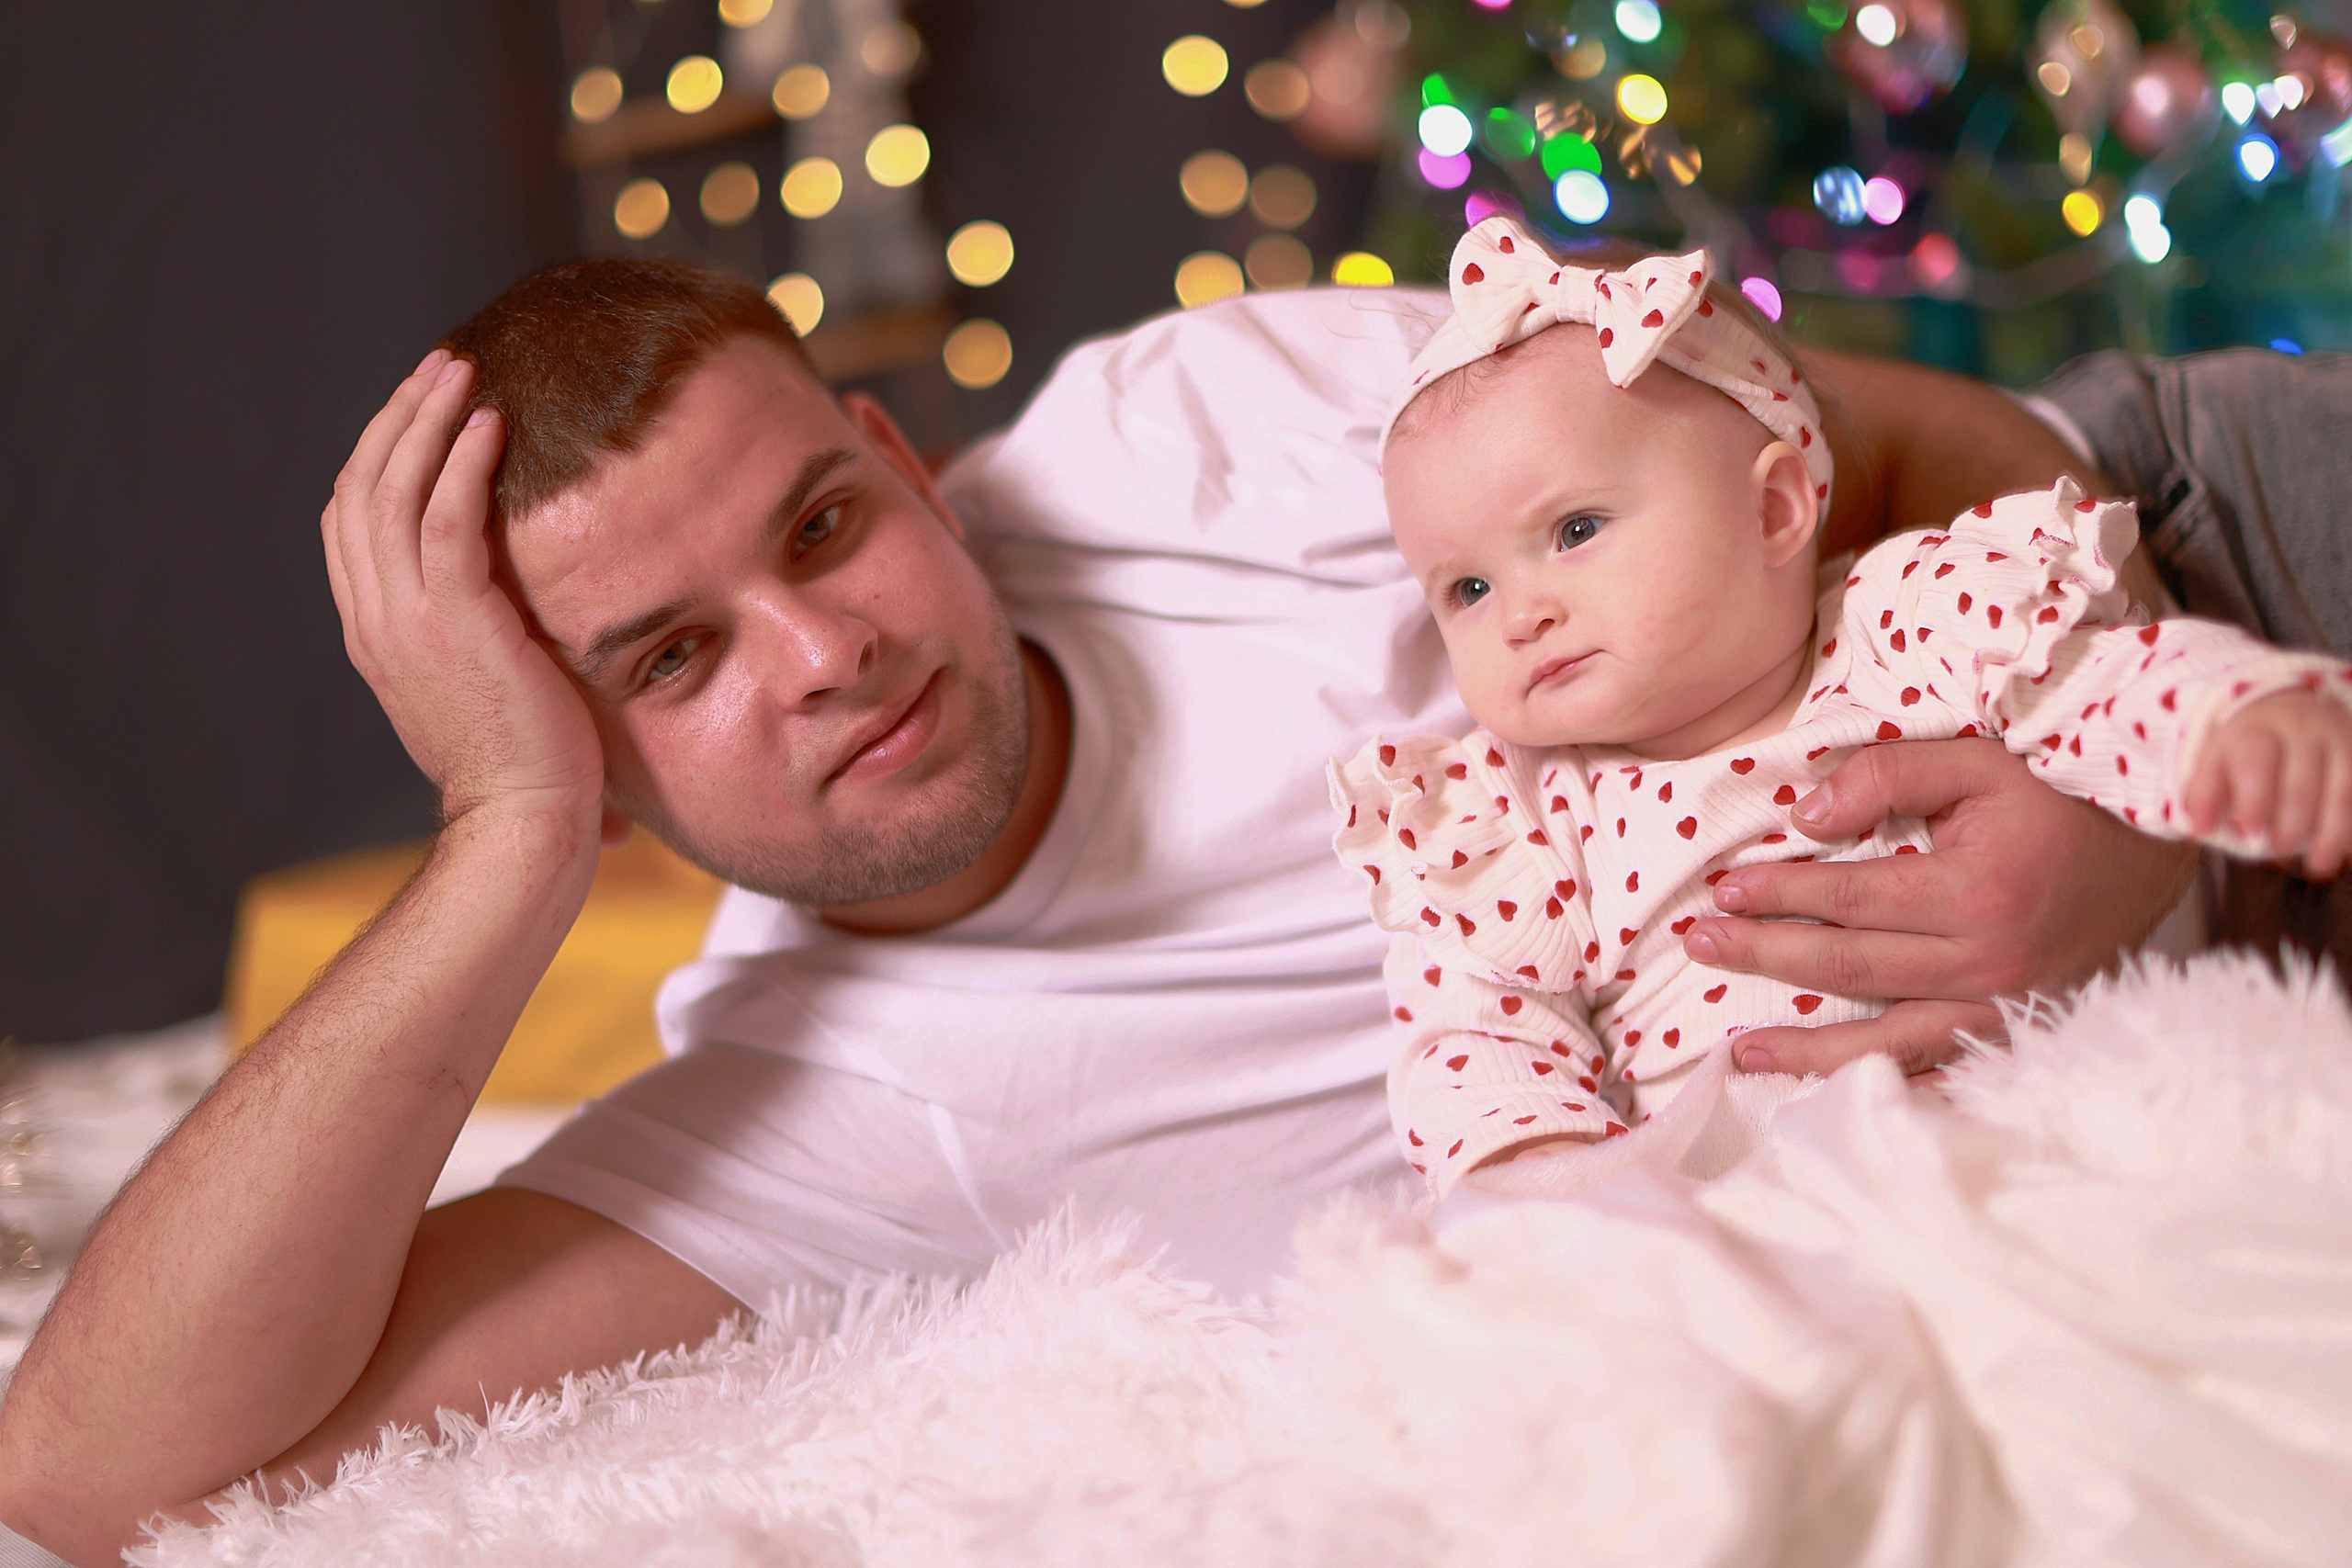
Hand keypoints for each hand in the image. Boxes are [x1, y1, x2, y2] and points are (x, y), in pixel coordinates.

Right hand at [322, 351, 605, 832]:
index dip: (380, 457)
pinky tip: (493, 422)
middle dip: (399, 418)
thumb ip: (483, 644)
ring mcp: (406, 620)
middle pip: (361, 488)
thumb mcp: (486, 693)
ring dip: (427, 419)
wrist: (523, 827)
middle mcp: (376, 619)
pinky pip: (445, 518)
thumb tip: (527, 623)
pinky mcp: (455, 621)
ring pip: (394, 489)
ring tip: (462, 370)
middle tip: (441, 367)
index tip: (423, 412)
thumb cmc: (528, 774)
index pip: (353, 523)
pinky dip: (463, 461)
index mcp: (375, 635)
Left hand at [1681, 738, 2197, 1074]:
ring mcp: (2002, 1005)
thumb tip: (1802, 818)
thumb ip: (1886, 778)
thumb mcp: (1977, 762)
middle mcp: (1988, 961)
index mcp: (1976, 892)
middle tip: (1698, 944)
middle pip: (1851, 968)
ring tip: (1738, 1052)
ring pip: (1886, 1041)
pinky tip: (1823, 1089)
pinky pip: (1935, 1067)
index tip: (1722, 892)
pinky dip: (1877, 1082)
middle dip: (1766, 957)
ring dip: (1807, 1051)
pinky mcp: (2013, 1027)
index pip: (1849, 899)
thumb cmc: (2054, 798)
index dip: (1779, 895)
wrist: (2152, 851)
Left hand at [2184, 692, 2351, 877]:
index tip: (2248, 833)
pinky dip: (2351, 825)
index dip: (2253, 802)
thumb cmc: (2247, 744)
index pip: (2256, 763)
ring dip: (2330, 833)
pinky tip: (2341, 847)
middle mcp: (2302, 729)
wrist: (2291, 707)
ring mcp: (2338, 739)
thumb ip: (2204, 792)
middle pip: (2299, 785)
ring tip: (2317, 863)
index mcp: (2257, 728)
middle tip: (2275, 850)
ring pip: (2340, 792)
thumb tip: (2199, 829)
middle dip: (2288, 826)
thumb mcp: (2215, 758)